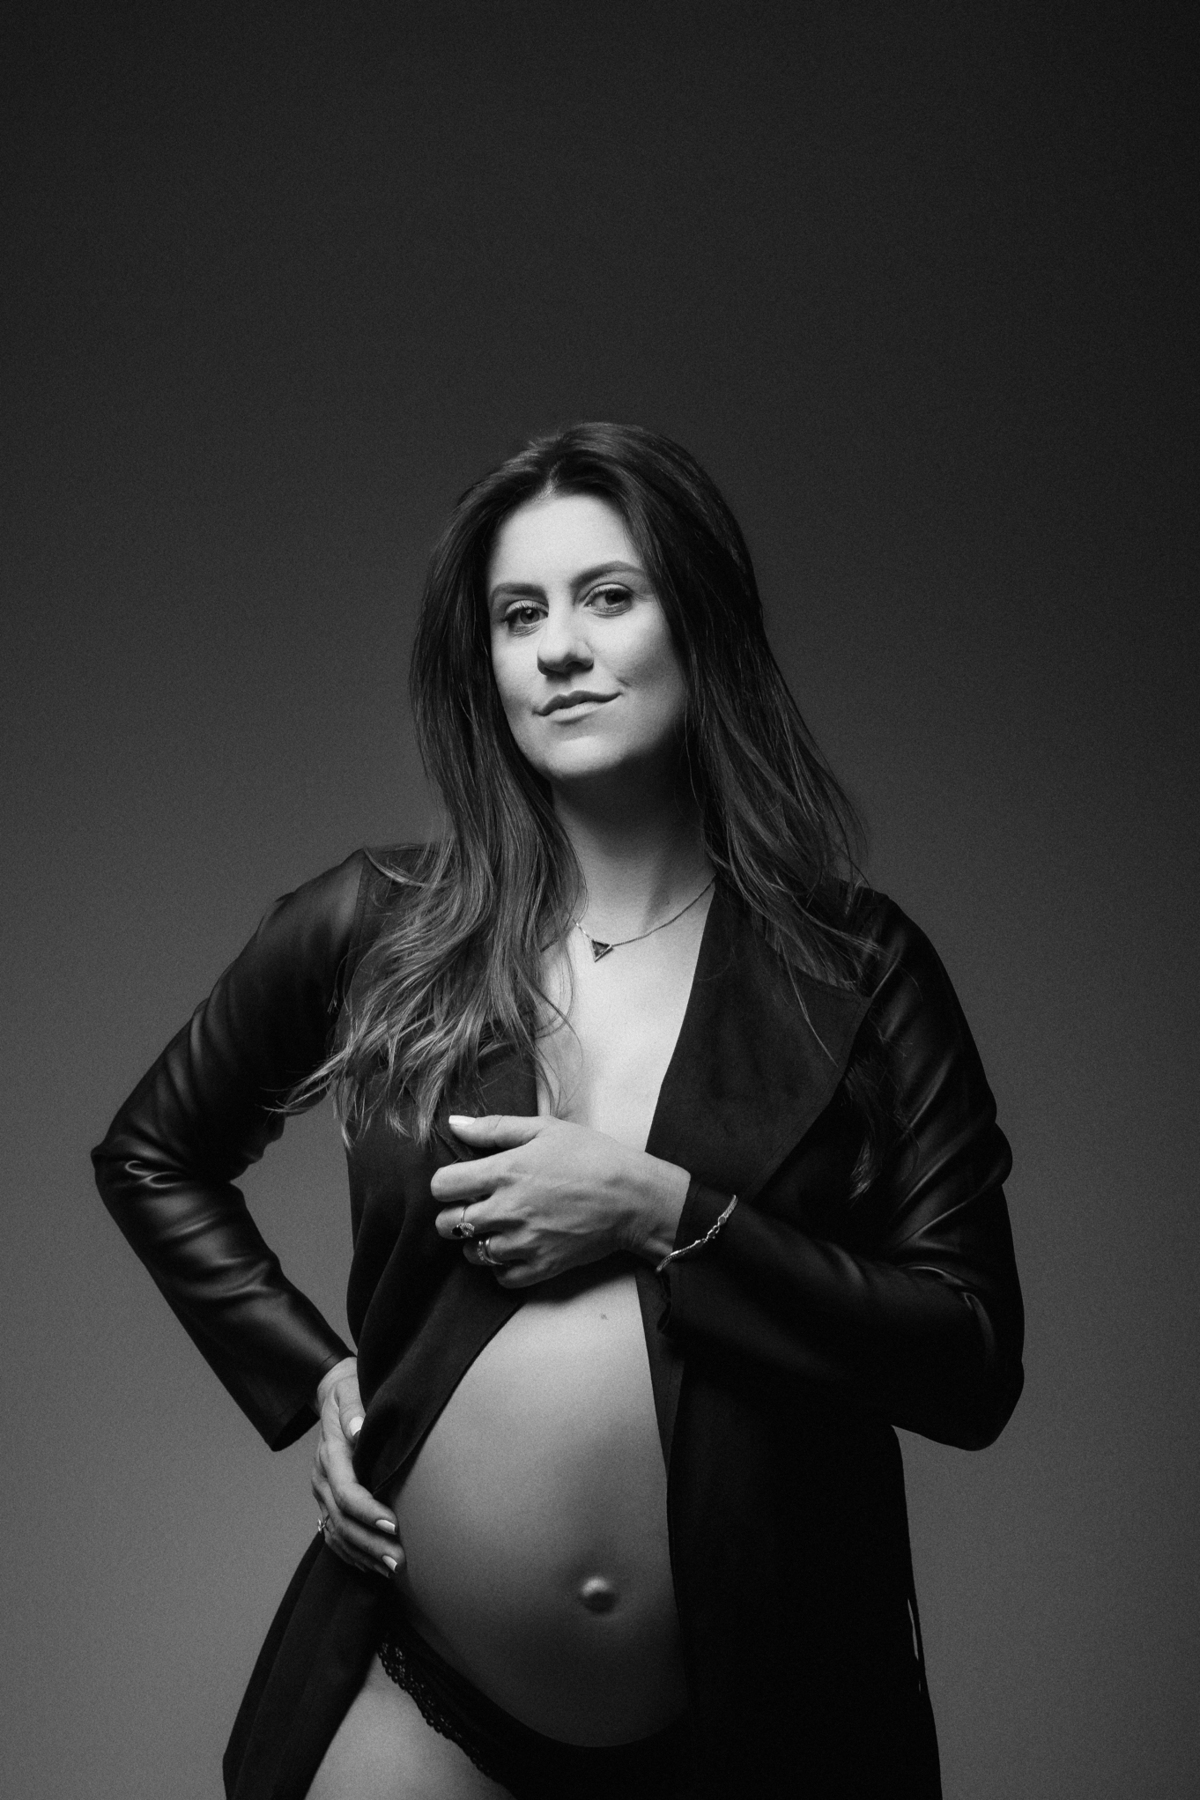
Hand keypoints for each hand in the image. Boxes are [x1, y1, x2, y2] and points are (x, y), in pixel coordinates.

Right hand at [311, 1357, 401, 1580]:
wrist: (331, 1391)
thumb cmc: (349, 1390)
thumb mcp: (351, 1390)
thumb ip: (354, 1409)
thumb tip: (358, 1430)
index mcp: (330, 1454)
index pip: (346, 1491)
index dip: (368, 1511)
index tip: (394, 1524)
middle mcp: (321, 1478)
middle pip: (342, 1520)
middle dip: (370, 1543)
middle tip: (399, 1560)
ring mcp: (321, 1492)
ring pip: (337, 1532)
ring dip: (363, 1554)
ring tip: (392, 1570)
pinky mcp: (326, 1500)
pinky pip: (333, 1534)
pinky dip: (351, 1553)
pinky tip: (372, 1566)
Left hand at [431, 1114, 688, 1287]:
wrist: (634, 1197)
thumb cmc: (592, 1156)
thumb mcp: (545, 1128)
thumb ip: (495, 1127)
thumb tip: (454, 1124)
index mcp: (504, 1172)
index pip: (442, 1186)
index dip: (446, 1183)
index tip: (460, 1182)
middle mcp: (507, 1210)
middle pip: (447, 1225)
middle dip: (454, 1215)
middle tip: (475, 1207)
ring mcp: (523, 1243)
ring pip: (472, 1253)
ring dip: (478, 1241)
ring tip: (498, 1227)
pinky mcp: (541, 1267)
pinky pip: (501, 1277)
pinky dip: (502, 1266)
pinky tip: (516, 1248)